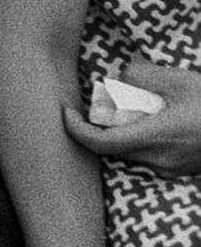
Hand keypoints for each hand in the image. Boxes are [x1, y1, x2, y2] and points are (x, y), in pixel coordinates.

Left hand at [66, 62, 200, 175]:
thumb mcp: (179, 80)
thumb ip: (142, 76)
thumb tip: (118, 79)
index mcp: (158, 137)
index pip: (102, 142)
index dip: (76, 130)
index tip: (67, 112)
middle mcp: (160, 160)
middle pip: (112, 146)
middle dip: (99, 125)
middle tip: (104, 101)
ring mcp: (170, 169)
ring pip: (128, 151)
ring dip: (121, 131)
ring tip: (135, 106)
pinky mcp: (178, 170)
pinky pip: (146, 156)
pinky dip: (138, 138)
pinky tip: (152, 119)